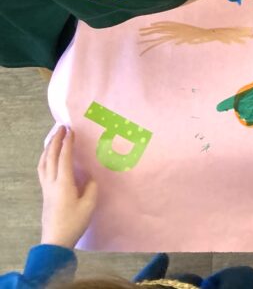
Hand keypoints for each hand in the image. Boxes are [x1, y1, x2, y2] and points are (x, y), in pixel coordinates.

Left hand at [38, 128, 96, 248]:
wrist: (55, 242)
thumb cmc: (73, 223)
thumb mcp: (89, 205)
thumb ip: (91, 187)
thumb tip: (90, 178)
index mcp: (64, 183)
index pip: (64, 158)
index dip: (67, 143)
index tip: (71, 130)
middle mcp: (52, 183)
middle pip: (50, 157)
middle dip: (55, 141)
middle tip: (61, 127)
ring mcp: (46, 189)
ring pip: (43, 164)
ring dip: (47, 149)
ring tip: (53, 139)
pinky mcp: (45, 194)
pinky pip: (42, 171)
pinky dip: (45, 159)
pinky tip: (49, 159)